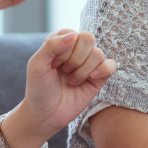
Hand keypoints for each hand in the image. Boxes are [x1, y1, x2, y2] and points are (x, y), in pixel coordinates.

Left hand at [0, 30, 116, 147]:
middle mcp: (76, 51)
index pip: (71, 33)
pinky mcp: (98, 78)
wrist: (45, 114)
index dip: (64, 49)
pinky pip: (111, 65)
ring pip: (98, 53)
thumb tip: (73, 35)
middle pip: (88, 38)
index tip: (53, 64)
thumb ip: (51, 46)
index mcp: (61, 43)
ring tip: (72, 81)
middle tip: (65, 71)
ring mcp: (89, 64)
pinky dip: (103, 69)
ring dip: (83, 69)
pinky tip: (91, 78)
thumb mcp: (36, 65)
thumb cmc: (39, 89)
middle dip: (76, 57)